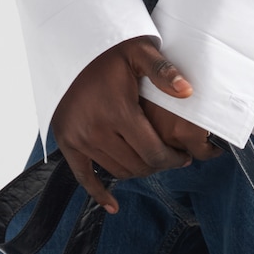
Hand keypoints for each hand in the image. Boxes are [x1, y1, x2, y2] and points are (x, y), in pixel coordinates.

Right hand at [51, 36, 222, 213]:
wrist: (68, 47)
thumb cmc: (108, 50)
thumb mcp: (139, 51)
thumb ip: (163, 72)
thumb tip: (188, 93)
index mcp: (118, 111)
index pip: (153, 153)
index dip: (173, 160)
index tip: (184, 157)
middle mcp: (96, 129)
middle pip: (137, 166)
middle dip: (158, 165)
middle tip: (169, 157)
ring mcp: (79, 138)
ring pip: (118, 172)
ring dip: (137, 171)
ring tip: (150, 160)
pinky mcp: (66, 142)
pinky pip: (84, 177)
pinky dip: (99, 193)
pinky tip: (113, 206)